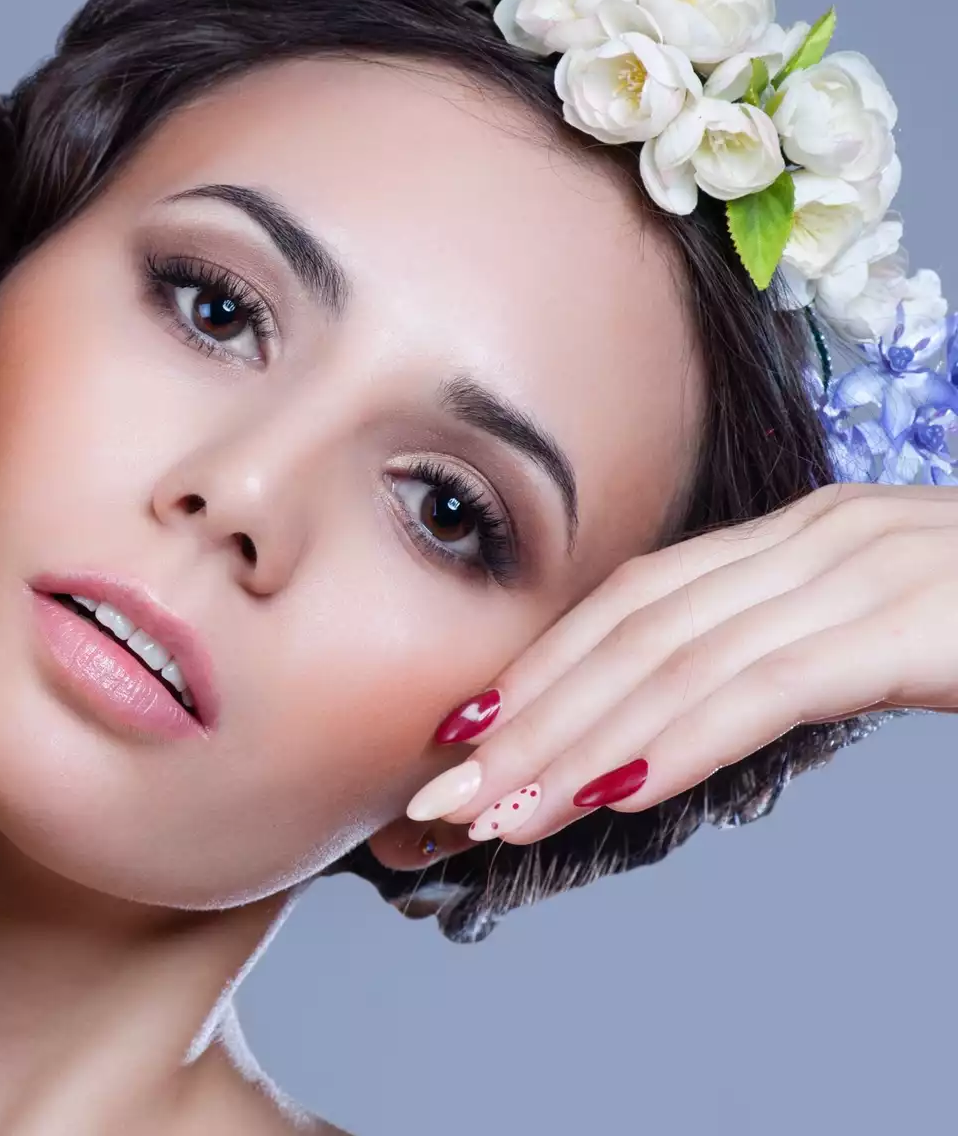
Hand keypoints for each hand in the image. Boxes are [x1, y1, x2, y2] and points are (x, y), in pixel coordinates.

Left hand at [404, 483, 957, 844]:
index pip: (635, 602)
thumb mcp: (881, 634)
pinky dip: (675, 743)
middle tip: (436, 793)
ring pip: (678, 661)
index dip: (539, 670)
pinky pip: (766, 687)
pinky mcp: (912, 623)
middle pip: (633, 629)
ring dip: (573, 744)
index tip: (460, 738)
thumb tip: (675, 724)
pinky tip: (607, 794)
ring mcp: (867, 568)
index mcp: (801, 535)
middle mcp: (820, 536)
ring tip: (494, 812)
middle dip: (527, 715)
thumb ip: (785, 656)